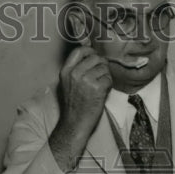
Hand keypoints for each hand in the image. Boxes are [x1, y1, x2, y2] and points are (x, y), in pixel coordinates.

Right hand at [48, 47, 111, 169]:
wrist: (75, 123)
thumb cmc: (74, 104)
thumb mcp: (67, 83)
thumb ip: (76, 69)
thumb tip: (91, 55)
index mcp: (66, 71)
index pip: (79, 51)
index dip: (90, 51)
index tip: (94, 57)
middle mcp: (75, 73)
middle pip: (95, 57)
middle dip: (101, 65)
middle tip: (100, 76)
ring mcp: (86, 80)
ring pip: (104, 67)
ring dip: (105, 76)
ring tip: (100, 86)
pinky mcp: (97, 87)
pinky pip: (108, 78)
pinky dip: (108, 85)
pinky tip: (102, 92)